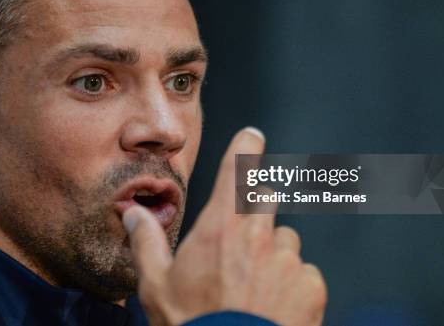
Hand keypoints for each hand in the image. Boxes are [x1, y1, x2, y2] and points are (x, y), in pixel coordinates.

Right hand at [122, 127, 326, 325]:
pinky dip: (292, 285)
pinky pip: (304, 273)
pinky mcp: (310, 286)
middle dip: (256, 211)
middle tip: (241, 242)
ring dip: (273, 254)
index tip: (253, 136)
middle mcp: (258, 235)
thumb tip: (133, 214)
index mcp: (221, 227)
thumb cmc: (192, 325)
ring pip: (286, 241)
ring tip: (254, 287)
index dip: (247, 147)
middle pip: (266, 199)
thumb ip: (147, 243)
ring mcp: (288, 260)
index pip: (238, 169)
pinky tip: (273, 307)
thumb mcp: (156, 286)